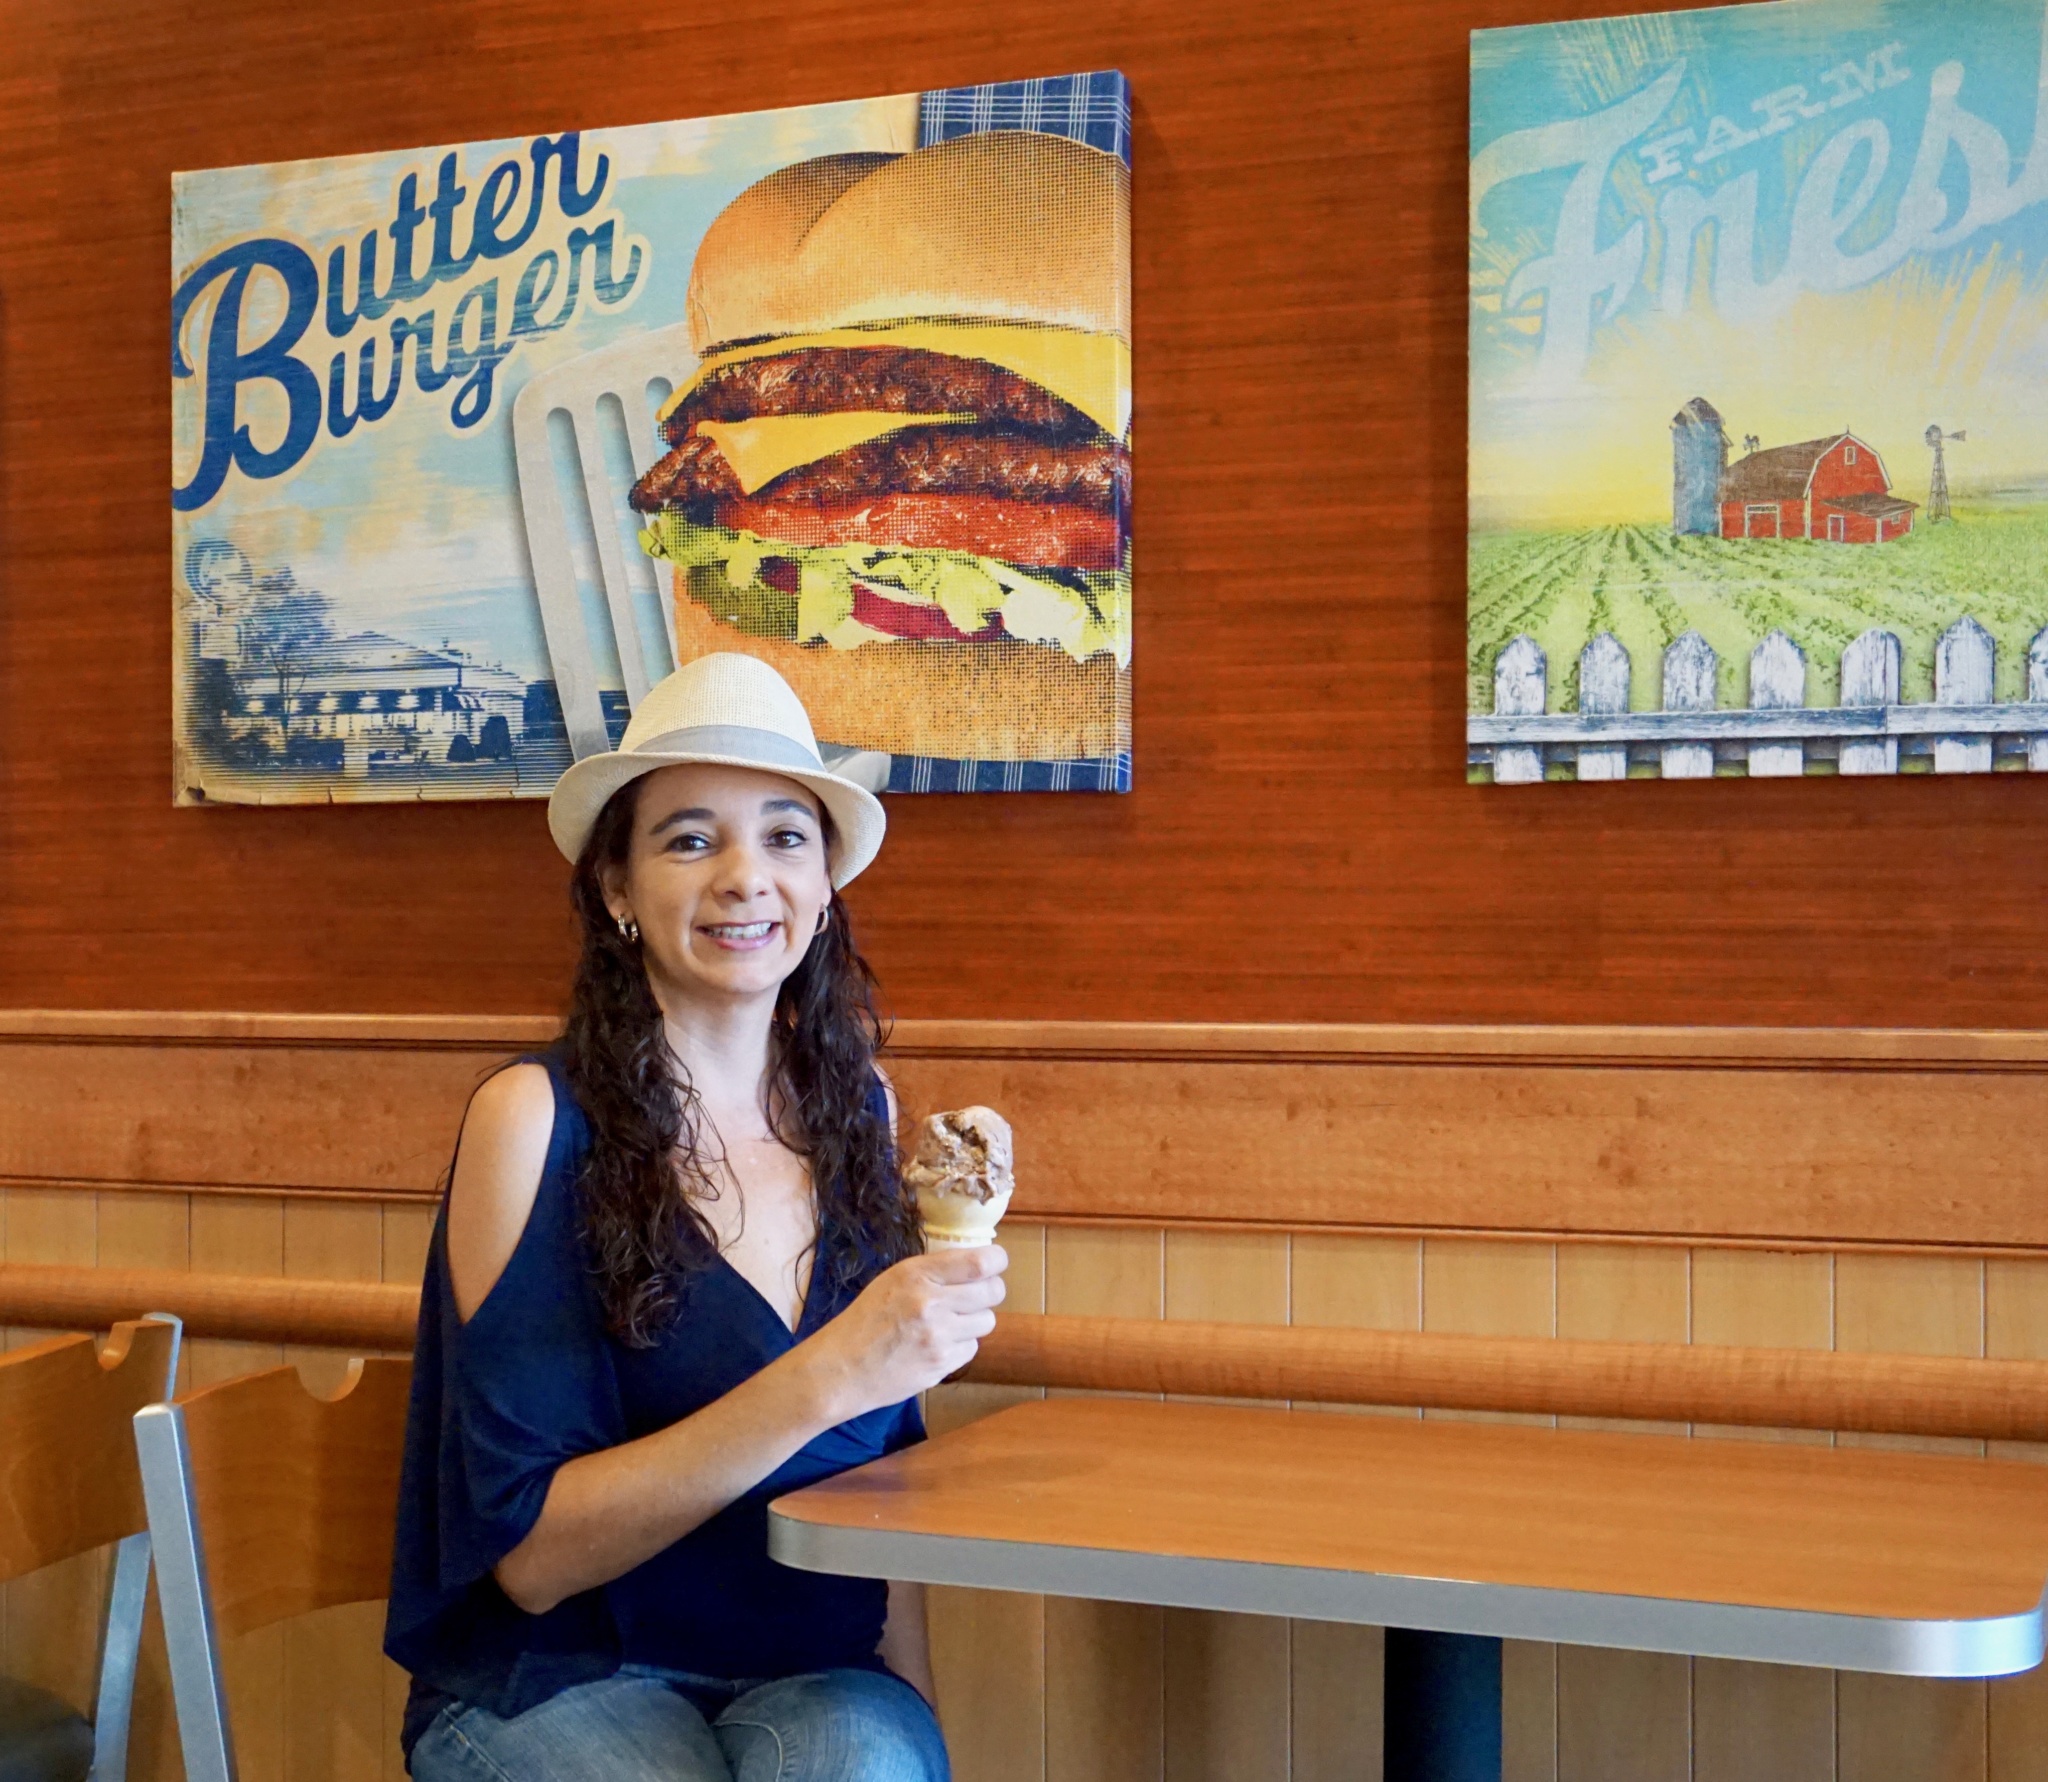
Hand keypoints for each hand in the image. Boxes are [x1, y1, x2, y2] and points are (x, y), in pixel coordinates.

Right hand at [807, 1245, 1008, 1420]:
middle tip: (975, 1295)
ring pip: (987, 1322)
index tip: (995, 1264)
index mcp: (917, 1274)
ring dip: (975, 1321)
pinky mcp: (942, 1365)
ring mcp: (939, 1337)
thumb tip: (979, 1265)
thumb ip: (934, 1272)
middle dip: (989, 1292)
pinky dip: (961, 1346)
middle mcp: (932, 1303)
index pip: (980, 1262)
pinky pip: (972, 1348)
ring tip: (948, 1323)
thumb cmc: (865, 1321)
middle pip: (993, 1292)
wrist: (841, 1369)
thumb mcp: (893, 1280)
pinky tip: (937, 1345)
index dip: (996, 1261)